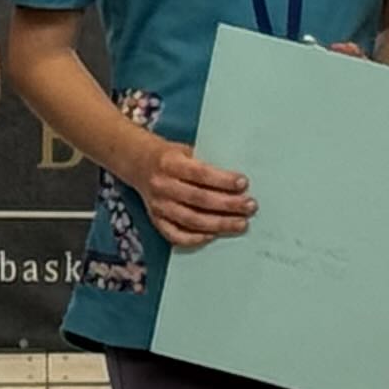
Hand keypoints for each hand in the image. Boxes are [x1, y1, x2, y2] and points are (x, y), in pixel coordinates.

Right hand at [140, 141, 254, 249]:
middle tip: (250, 207)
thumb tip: (237, 181)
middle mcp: (162, 185)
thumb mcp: (186, 150)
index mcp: (170, 163)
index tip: (243, 183)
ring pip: (190, 220)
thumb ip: (206, 163)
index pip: (200, 174)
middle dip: (228, 205)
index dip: (223, 180)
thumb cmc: (171, 156)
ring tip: (240, 224)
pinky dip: (194, 239)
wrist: (138, 163)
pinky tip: (213, 236)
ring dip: (218, 224)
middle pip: (199, 199)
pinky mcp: (155, 219)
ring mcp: (157, 205)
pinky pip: (174, 235)